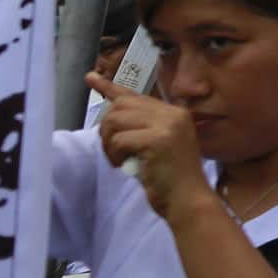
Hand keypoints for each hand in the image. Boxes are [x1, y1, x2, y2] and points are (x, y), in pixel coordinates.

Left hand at [91, 76, 205, 221]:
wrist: (188, 199)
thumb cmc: (169, 177)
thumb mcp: (156, 145)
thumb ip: (142, 128)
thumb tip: (112, 115)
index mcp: (175, 113)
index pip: (135, 95)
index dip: (109, 87)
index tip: (90, 78)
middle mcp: (173, 114)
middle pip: (120, 107)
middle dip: (107, 129)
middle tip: (113, 150)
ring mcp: (167, 125)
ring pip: (115, 120)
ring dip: (109, 143)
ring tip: (118, 159)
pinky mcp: (158, 140)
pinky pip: (119, 140)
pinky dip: (115, 154)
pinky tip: (124, 165)